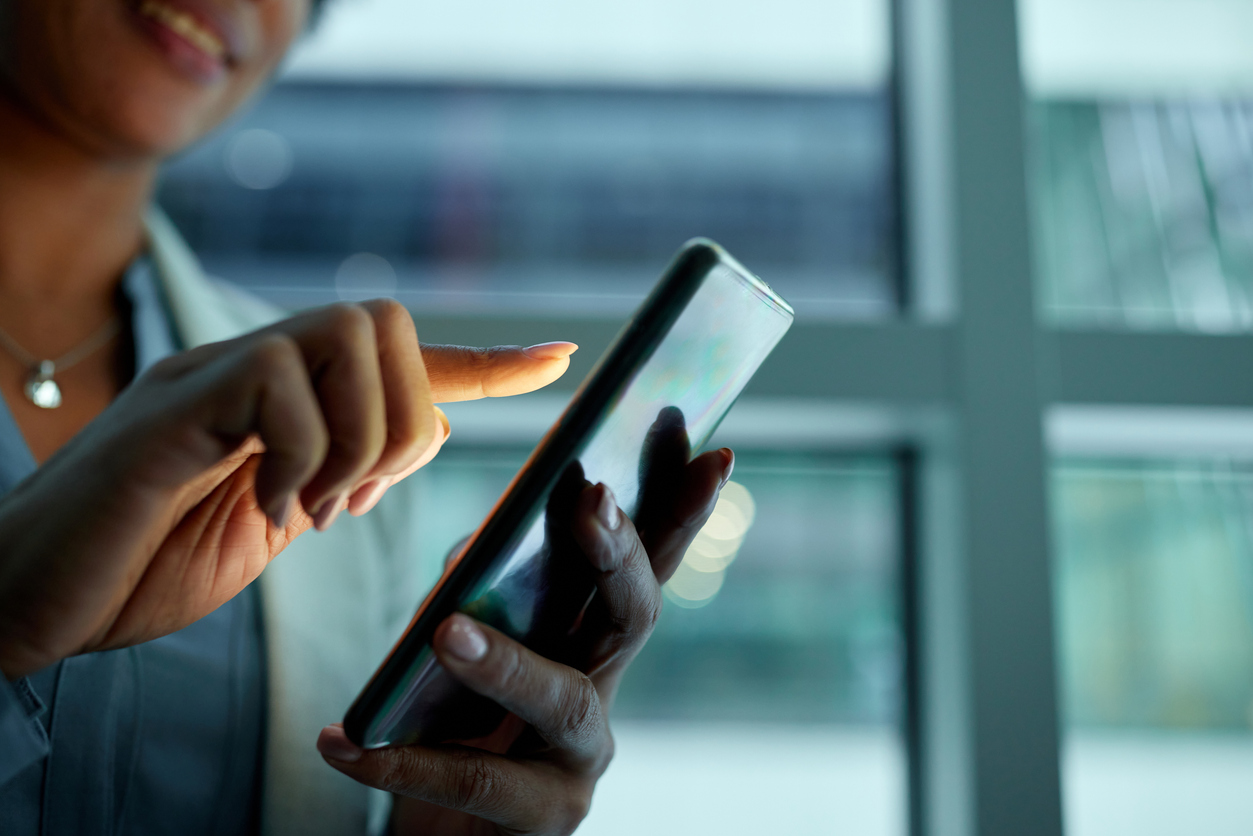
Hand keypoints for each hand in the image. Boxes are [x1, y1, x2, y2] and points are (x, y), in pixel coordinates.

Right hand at [0, 299, 576, 679]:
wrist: (30, 595)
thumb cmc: (145, 560)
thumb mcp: (274, 521)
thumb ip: (339, 473)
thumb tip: (415, 436)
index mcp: (288, 397)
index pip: (406, 358)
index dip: (488, 361)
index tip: (562, 360)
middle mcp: (253, 367)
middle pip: (386, 321)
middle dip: (401, 419)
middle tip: (356, 498)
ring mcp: (212, 374)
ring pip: (346, 335)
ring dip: (358, 439)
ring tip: (313, 510)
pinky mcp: (174, 404)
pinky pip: (279, 384)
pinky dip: (300, 458)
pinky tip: (271, 510)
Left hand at [316, 443, 734, 835]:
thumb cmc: (454, 721)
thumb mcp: (464, 638)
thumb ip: (481, 585)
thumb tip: (483, 541)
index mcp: (591, 638)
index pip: (647, 566)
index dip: (682, 512)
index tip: (711, 451)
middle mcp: (602, 691)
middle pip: (633, 618)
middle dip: (618, 555)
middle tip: (594, 501)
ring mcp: (579, 761)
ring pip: (564, 701)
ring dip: (508, 663)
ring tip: (447, 632)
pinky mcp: (541, 821)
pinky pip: (472, 786)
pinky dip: (398, 761)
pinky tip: (341, 741)